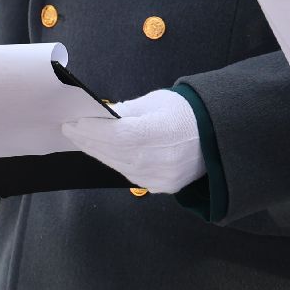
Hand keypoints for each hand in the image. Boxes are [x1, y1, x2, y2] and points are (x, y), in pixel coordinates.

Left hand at [60, 88, 202, 192]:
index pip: (117, 134)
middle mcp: (161, 159)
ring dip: (98, 152)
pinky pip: (130, 175)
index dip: (93, 130)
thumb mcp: (156, 102)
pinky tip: (104, 152)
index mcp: (162, 132)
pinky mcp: (162, 187)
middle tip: (71, 130)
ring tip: (83, 140)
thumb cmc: (186, 112)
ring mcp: (162, 177)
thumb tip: (97, 116)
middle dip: (89, 140)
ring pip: (119, 166)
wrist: (218, 134)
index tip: (73, 122)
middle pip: (114, 152)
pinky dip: (115, 162)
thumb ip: (125, 112)